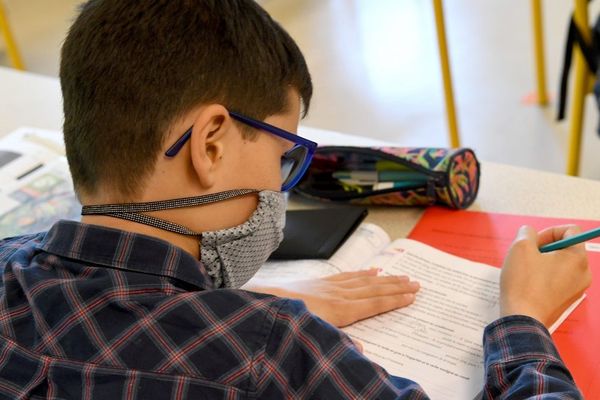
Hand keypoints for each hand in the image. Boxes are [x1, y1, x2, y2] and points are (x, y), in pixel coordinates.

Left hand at [243, 269, 419, 326]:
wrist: (263, 302)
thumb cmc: (287, 322)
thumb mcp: (312, 336)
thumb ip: (338, 343)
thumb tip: (362, 353)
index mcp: (340, 310)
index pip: (375, 304)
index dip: (395, 300)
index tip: (413, 296)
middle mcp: (339, 294)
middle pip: (374, 289)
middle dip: (397, 287)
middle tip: (417, 283)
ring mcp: (330, 286)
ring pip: (364, 280)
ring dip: (385, 278)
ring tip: (401, 275)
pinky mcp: (320, 282)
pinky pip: (348, 275)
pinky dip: (363, 273)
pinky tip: (371, 271)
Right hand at [500, 225, 590, 326]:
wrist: (522, 318)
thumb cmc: (523, 283)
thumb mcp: (520, 247)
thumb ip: (526, 232)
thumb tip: (529, 233)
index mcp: (577, 258)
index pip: (570, 231)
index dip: (548, 232)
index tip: (533, 243)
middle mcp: (584, 273)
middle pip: (565, 248)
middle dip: (544, 249)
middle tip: (526, 257)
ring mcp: (577, 289)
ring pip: (561, 264)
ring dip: (543, 263)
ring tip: (526, 272)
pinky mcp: (568, 300)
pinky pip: (558, 279)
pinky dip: (544, 277)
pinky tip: (529, 284)